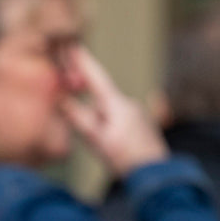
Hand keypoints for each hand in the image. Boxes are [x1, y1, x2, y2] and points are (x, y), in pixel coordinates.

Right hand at [59, 47, 168, 176]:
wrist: (157, 175)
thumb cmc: (126, 159)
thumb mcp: (97, 140)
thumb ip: (79, 118)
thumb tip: (62, 100)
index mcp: (117, 104)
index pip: (96, 78)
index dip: (83, 62)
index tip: (73, 45)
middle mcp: (128, 104)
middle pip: (100, 92)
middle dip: (85, 86)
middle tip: (69, 80)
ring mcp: (136, 114)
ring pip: (108, 107)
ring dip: (95, 109)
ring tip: (88, 126)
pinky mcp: (139, 125)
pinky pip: (115, 116)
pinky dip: (104, 118)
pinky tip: (104, 133)